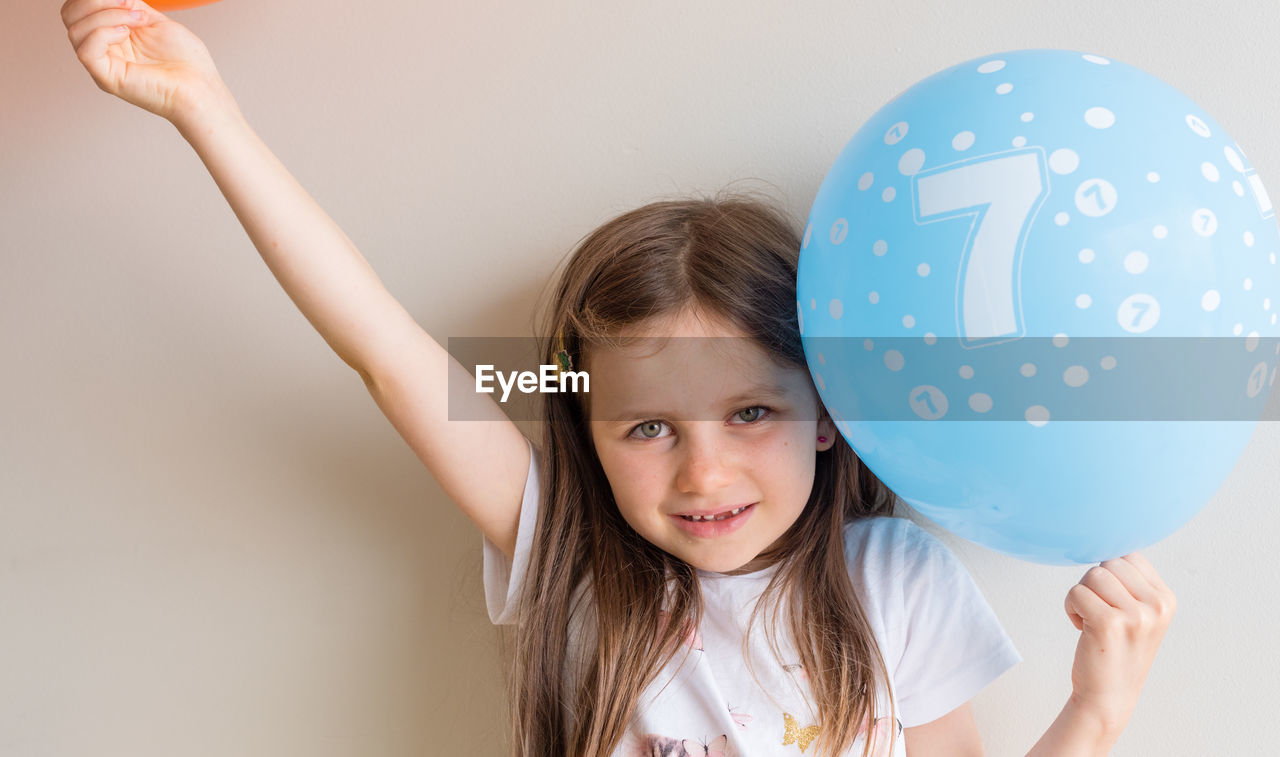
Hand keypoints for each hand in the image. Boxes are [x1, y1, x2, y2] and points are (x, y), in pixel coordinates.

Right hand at [62, 0, 232, 123]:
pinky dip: (102, 32)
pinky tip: (126, 33)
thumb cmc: (186, 61)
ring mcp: (104, 65)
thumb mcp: (153, 20)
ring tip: (136, 20)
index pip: (79, 9)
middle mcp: (104, 51)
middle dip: (94, 1)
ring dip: (106, 15)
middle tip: (129, 5)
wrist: (200, 86)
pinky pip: (85, 50)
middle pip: (70, 16)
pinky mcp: (107, 78)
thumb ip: (128, 6)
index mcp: (112, 37)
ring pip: (75, 29)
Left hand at [1063, 552, 1175, 736]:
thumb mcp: (1138, 613)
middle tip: (1100, 614)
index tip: (1113, 603)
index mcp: (1166, 599)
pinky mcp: (1109, 623)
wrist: (1109, 694)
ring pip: (1091, 575)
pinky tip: (1083, 629)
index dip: (1110, 575)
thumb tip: (1106, 535)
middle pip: (1108, 563)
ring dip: (1081, 596)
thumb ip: (1130, 581)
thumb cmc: (1116, 648)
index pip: (1128, 557)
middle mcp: (1157, 605)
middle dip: (1094, 584)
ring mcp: (1136, 615)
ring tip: (1092, 621)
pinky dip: (1071, 608)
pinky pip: (1076, 593)